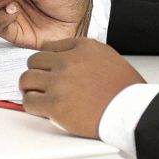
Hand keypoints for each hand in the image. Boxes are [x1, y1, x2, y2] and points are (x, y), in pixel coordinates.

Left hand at [19, 37, 144, 137]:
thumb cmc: (124, 89)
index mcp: (81, 48)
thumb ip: (83, 53)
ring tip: (38, 95)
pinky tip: (41, 108)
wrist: (132, 110)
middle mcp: (68, 62)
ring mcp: (60, 83)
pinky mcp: (55, 105)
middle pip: (34, 62)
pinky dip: (32, 105)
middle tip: (40, 83)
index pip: (48, 48)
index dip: (46, 61)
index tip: (47, 70)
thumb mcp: (107, 56)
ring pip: (27, 80)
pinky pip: (29, 102)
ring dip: (30, 88)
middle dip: (36, 72)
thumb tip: (62, 55)